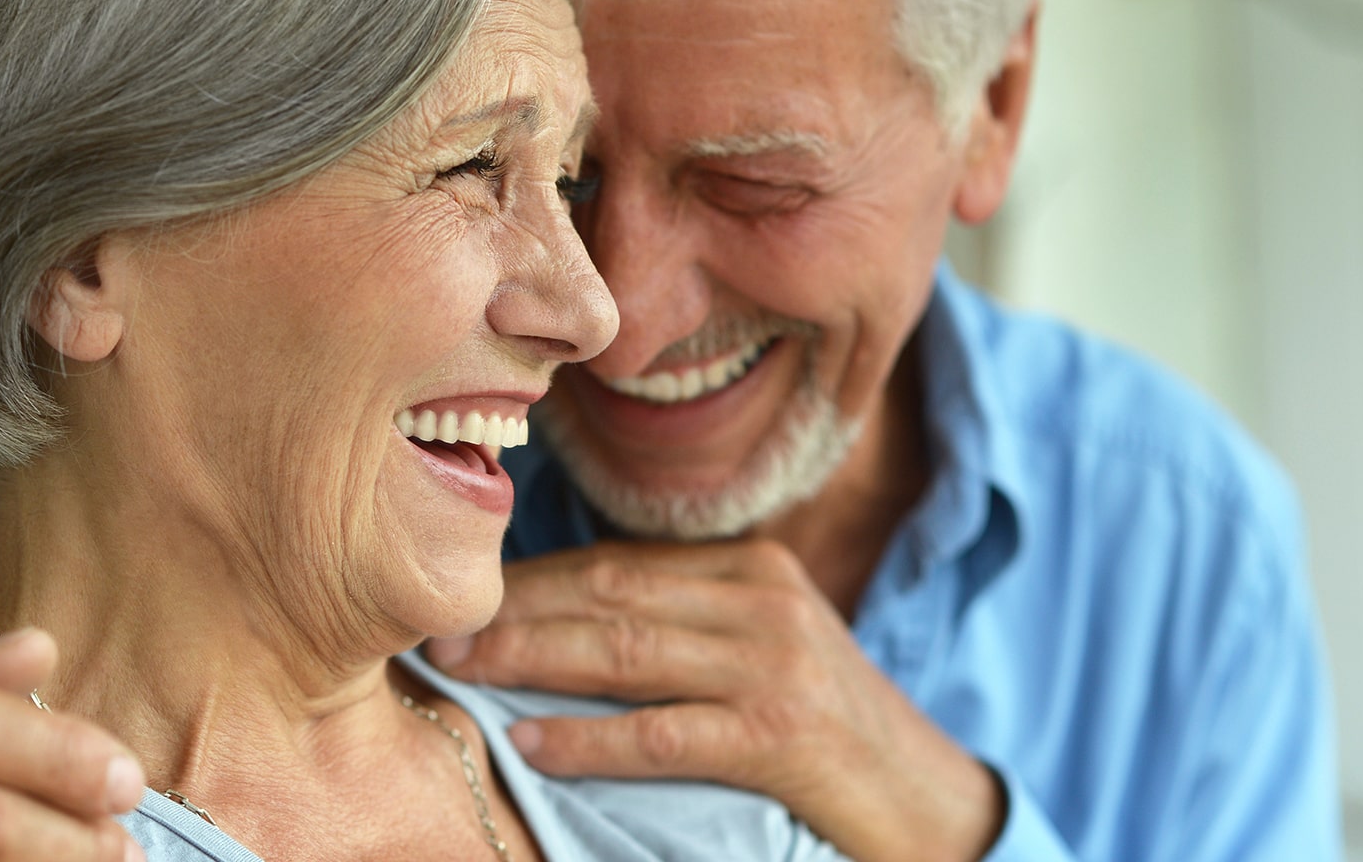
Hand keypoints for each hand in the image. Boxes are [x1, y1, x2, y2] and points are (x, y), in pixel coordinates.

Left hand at [426, 539, 1003, 861]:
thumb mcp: (759, 648)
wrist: (923, 798)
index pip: (617, 564)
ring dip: (531, 659)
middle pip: (611, 594)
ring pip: (625, 651)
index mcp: (749, 567)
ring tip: (464, 669)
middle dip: (517, 611)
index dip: (534, 580)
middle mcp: (761, 599)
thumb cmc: (821, 723)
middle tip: (439, 629)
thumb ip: (680, 623)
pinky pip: (661, 732)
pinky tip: (531, 744)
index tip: (466, 596)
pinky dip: (588, 739)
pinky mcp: (779, 733)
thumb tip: (557, 624)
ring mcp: (773, 662)